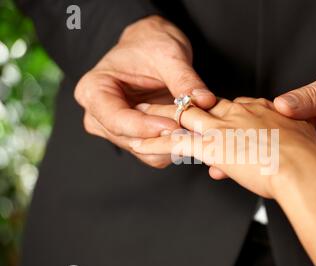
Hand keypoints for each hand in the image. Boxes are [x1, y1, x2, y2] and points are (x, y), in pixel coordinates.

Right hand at [74, 15, 215, 167]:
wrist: (150, 47)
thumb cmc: (150, 44)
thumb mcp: (168, 54)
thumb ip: (184, 79)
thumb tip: (204, 101)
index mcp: (93, 91)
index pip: (116, 119)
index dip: (146, 127)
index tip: (174, 125)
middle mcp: (99, 116)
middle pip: (131, 140)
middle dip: (164, 137)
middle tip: (195, 129)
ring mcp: (116, 131)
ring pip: (146, 151)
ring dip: (172, 143)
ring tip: (197, 128)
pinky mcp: (136, 139)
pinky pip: (156, 153)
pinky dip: (175, 145)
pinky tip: (192, 131)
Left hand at [129, 97, 315, 197]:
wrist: (302, 168)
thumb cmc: (307, 158)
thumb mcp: (302, 139)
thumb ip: (291, 135)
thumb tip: (289, 140)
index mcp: (258, 110)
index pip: (231, 107)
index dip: (218, 114)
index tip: (213, 119)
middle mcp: (237, 113)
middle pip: (203, 105)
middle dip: (184, 106)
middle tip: (167, 105)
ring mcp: (222, 128)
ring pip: (183, 117)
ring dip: (162, 117)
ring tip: (142, 115)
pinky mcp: (211, 146)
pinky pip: (176, 142)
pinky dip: (156, 143)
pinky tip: (141, 144)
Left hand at [274, 44, 315, 176]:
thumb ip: (313, 95)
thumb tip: (282, 107)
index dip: (299, 167)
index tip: (276, 154)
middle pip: (313, 165)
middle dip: (288, 153)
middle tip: (268, 137)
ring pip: (307, 151)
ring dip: (289, 141)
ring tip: (271, 128)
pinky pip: (307, 137)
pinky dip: (294, 129)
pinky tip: (282, 121)